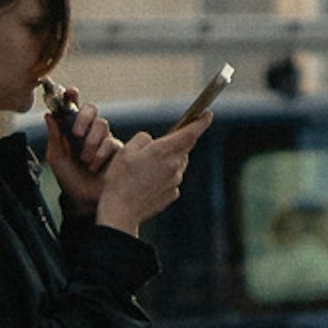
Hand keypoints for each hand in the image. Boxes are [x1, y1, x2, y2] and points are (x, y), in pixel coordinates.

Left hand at [40, 85, 119, 207]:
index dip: (72, 97)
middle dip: (83, 118)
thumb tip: (49, 115)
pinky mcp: (117, 151)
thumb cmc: (68, 179)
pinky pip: (111, 142)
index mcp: (73, 130)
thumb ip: (54, 137)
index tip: (71, 92)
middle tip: (75, 133)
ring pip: (102, 124)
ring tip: (84, 160)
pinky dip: (99, 154)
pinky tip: (93, 167)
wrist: (83, 200)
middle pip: (92, 109)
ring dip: (90, 142)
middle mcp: (89, 131)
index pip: (74, 107)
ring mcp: (104, 139)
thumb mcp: (56, 158)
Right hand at [88, 100, 214, 237]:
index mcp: (161, 152)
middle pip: (184, 148)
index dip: (201, 122)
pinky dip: (164, 177)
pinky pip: (172, 179)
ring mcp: (175, 181)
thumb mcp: (125, 151)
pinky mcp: (172, 194)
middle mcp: (173, 166)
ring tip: (145, 169)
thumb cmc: (119, 180)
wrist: (121, 211)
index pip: (189, 133)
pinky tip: (147, 183)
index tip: (207, 115)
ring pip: (178, 163)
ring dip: (169, 161)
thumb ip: (143, 140)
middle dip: (177, 143)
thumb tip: (154, 142)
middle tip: (158, 147)